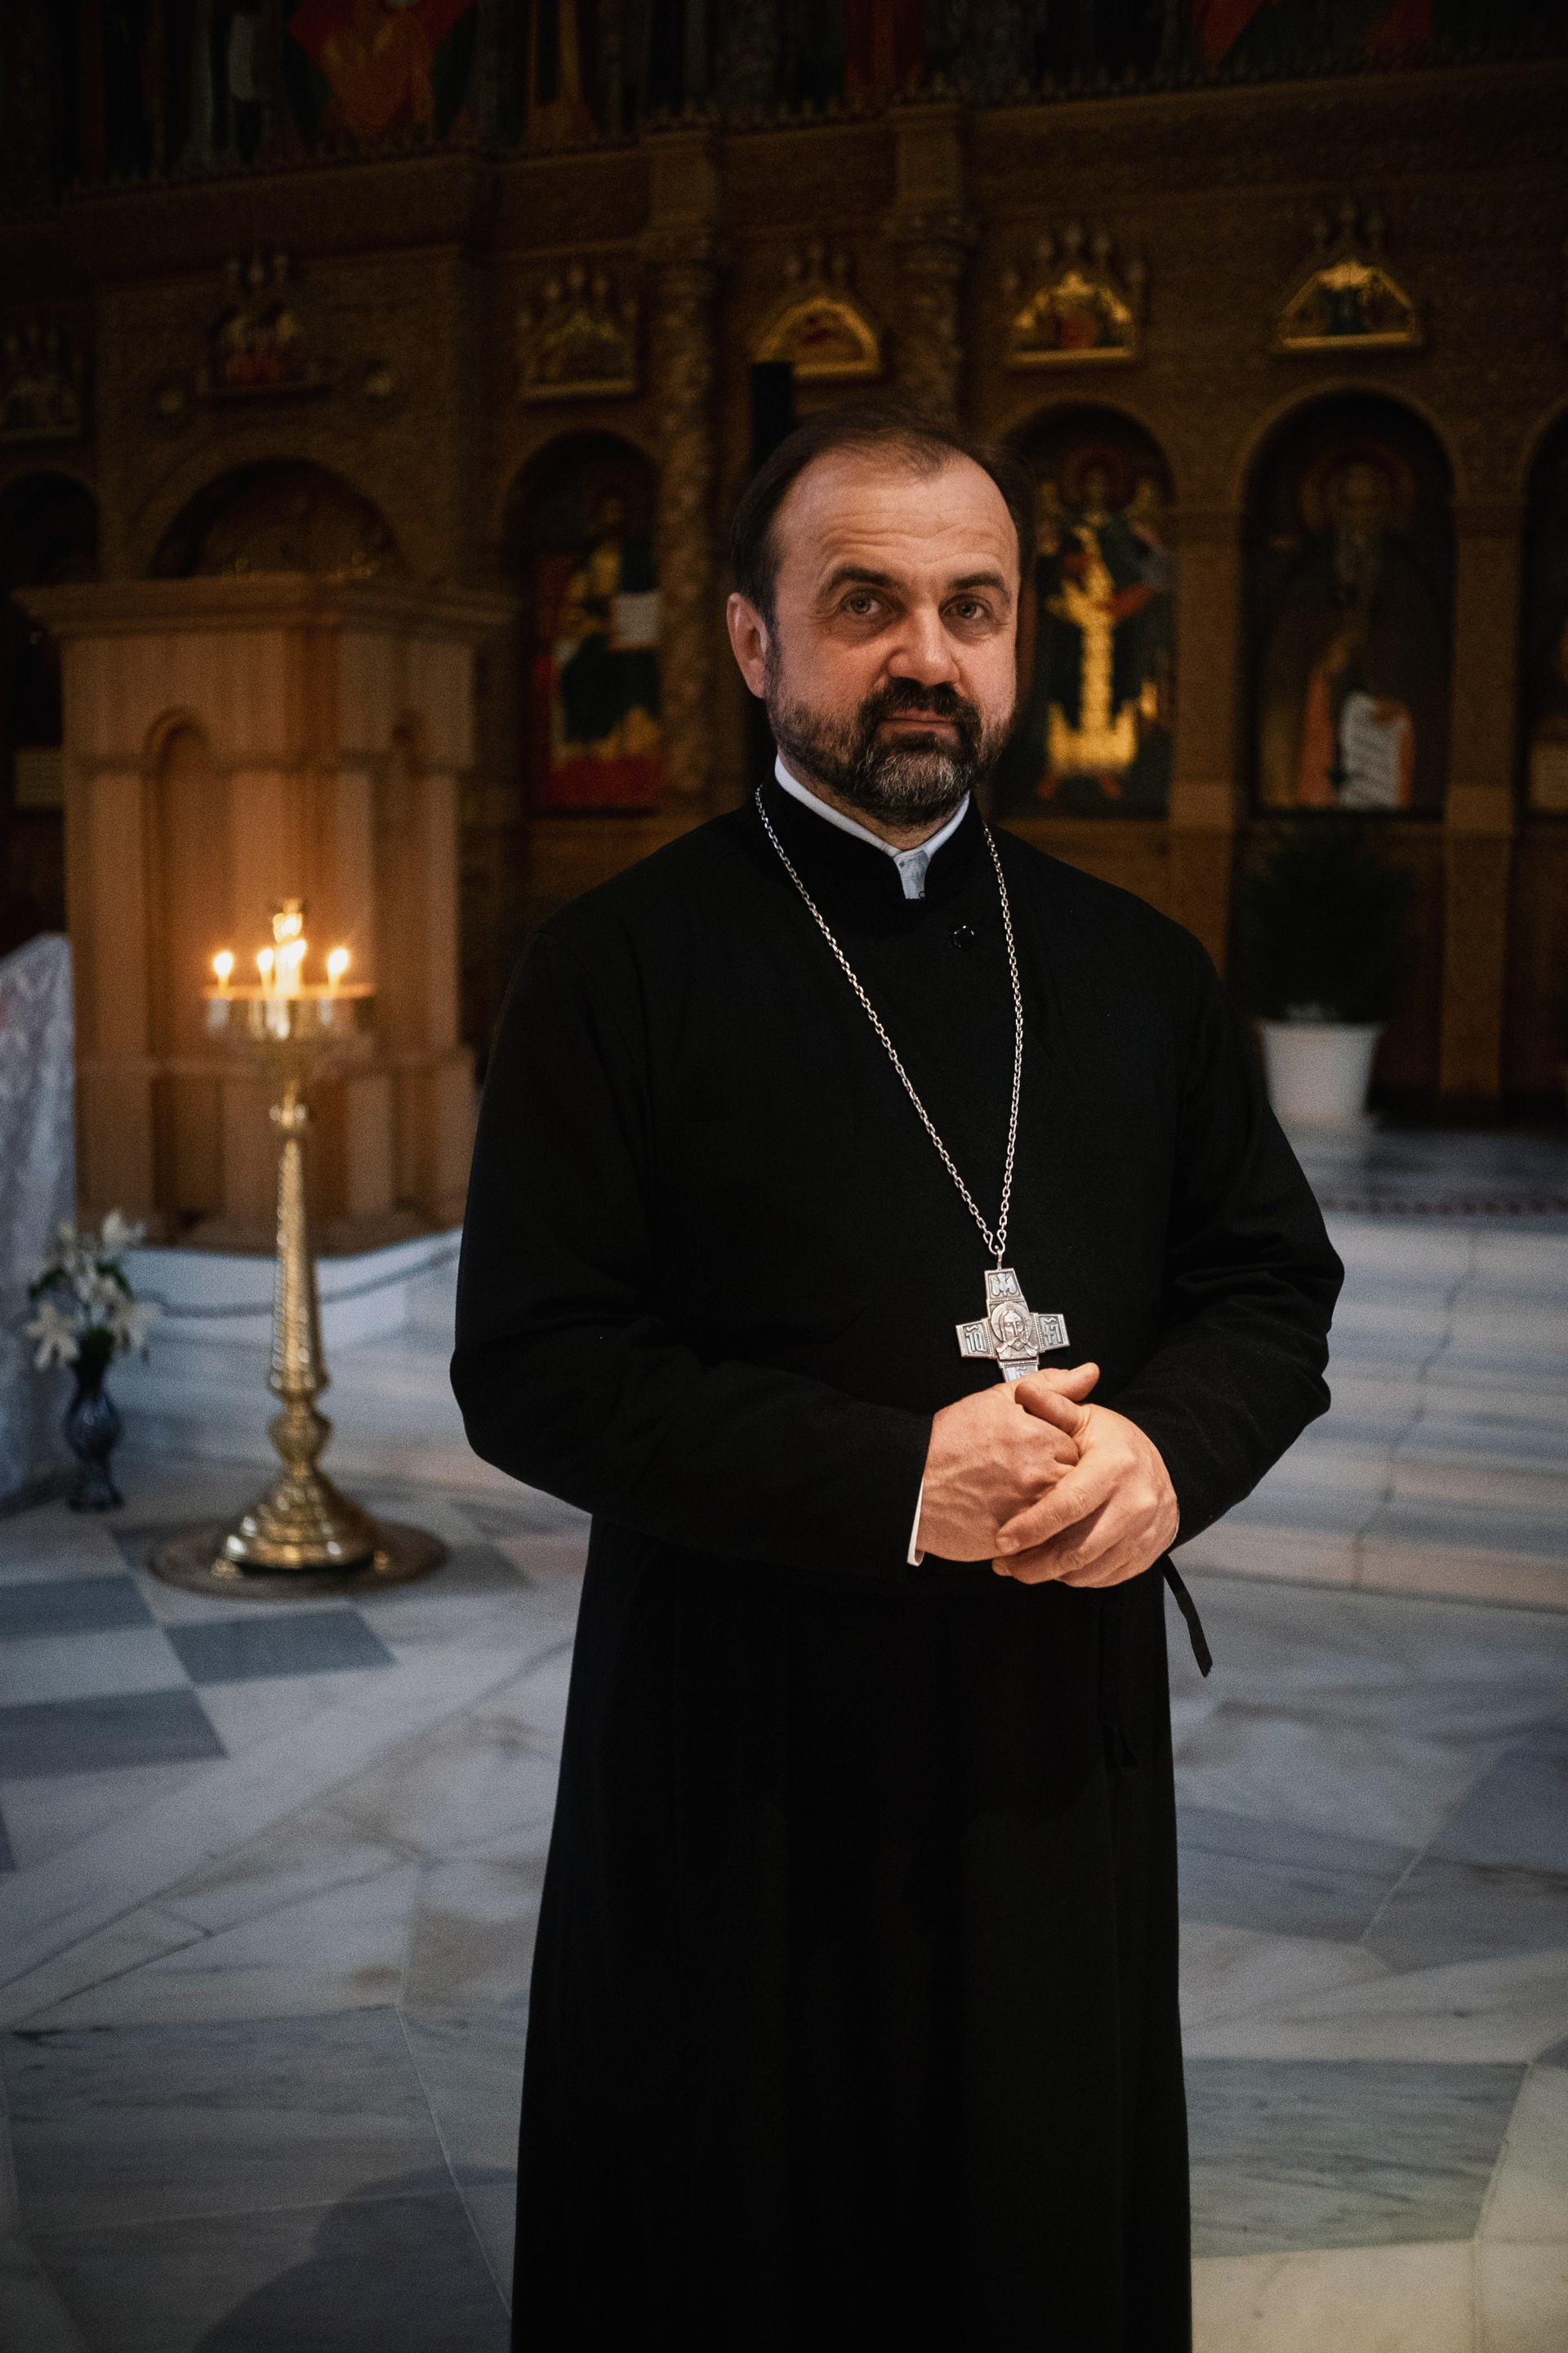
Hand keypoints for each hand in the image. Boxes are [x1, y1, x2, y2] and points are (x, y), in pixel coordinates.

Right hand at [916, 1364, 1096, 1561]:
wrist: (910, 1481)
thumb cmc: (949, 1440)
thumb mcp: (998, 1399)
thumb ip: (1050, 1385)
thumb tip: (1089, 1373)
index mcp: (1041, 1438)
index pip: (1081, 1450)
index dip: (1063, 1453)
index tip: (1045, 1455)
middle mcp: (1040, 1475)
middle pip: (1078, 1484)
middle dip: (1062, 1482)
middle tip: (1032, 1478)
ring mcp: (1029, 1511)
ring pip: (1066, 1515)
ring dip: (1054, 1510)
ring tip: (1024, 1500)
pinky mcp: (1016, 1541)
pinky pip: (1046, 1542)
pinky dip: (1039, 1535)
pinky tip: (1020, 1521)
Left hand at [991, 1370, 1177, 1588]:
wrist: (1165, 1465)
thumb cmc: (1115, 1444)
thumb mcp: (1086, 1419)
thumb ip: (1054, 1407)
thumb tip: (1024, 1393)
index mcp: (1114, 1466)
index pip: (1068, 1505)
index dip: (1032, 1526)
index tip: (1002, 1541)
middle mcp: (1135, 1503)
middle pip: (1077, 1549)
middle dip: (1034, 1564)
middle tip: (1003, 1565)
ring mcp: (1145, 1533)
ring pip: (1090, 1569)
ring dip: (1051, 1574)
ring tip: (1022, 1568)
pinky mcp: (1147, 1554)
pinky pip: (1105, 1577)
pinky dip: (1076, 1578)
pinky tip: (1055, 1568)